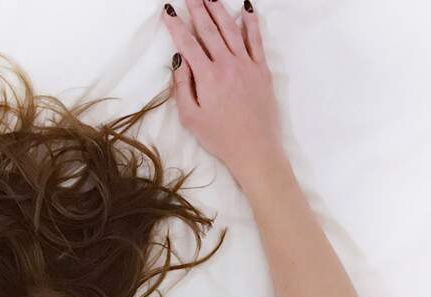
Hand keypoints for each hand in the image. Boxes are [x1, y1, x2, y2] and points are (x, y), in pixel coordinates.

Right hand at [163, 0, 285, 184]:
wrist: (255, 148)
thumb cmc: (220, 137)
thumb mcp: (190, 118)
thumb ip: (182, 87)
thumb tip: (178, 62)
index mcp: (207, 76)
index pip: (188, 44)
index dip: (176, 26)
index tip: (168, 12)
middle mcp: (228, 64)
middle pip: (209, 30)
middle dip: (197, 9)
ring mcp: (247, 65)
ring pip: (231, 30)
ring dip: (219, 10)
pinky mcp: (262, 70)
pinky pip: (256, 40)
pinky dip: (251, 23)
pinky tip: (245, 10)